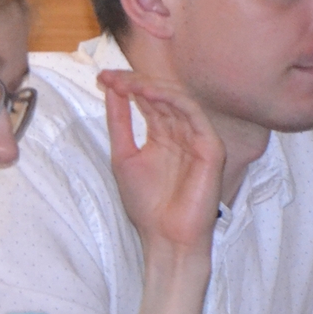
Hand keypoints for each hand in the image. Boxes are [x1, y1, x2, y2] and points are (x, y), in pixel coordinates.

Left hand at [98, 70, 225, 259]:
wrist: (164, 237)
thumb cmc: (146, 204)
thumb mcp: (123, 155)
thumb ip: (120, 122)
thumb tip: (110, 89)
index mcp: (163, 134)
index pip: (146, 99)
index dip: (125, 85)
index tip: (101, 77)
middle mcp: (181, 132)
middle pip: (160, 95)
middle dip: (135, 82)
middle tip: (111, 76)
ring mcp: (197, 138)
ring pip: (177, 100)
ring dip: (152, 87)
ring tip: (129, 82)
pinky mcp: (211, 147)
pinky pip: (194, 115)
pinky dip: (173, 100)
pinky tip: (151, 93)